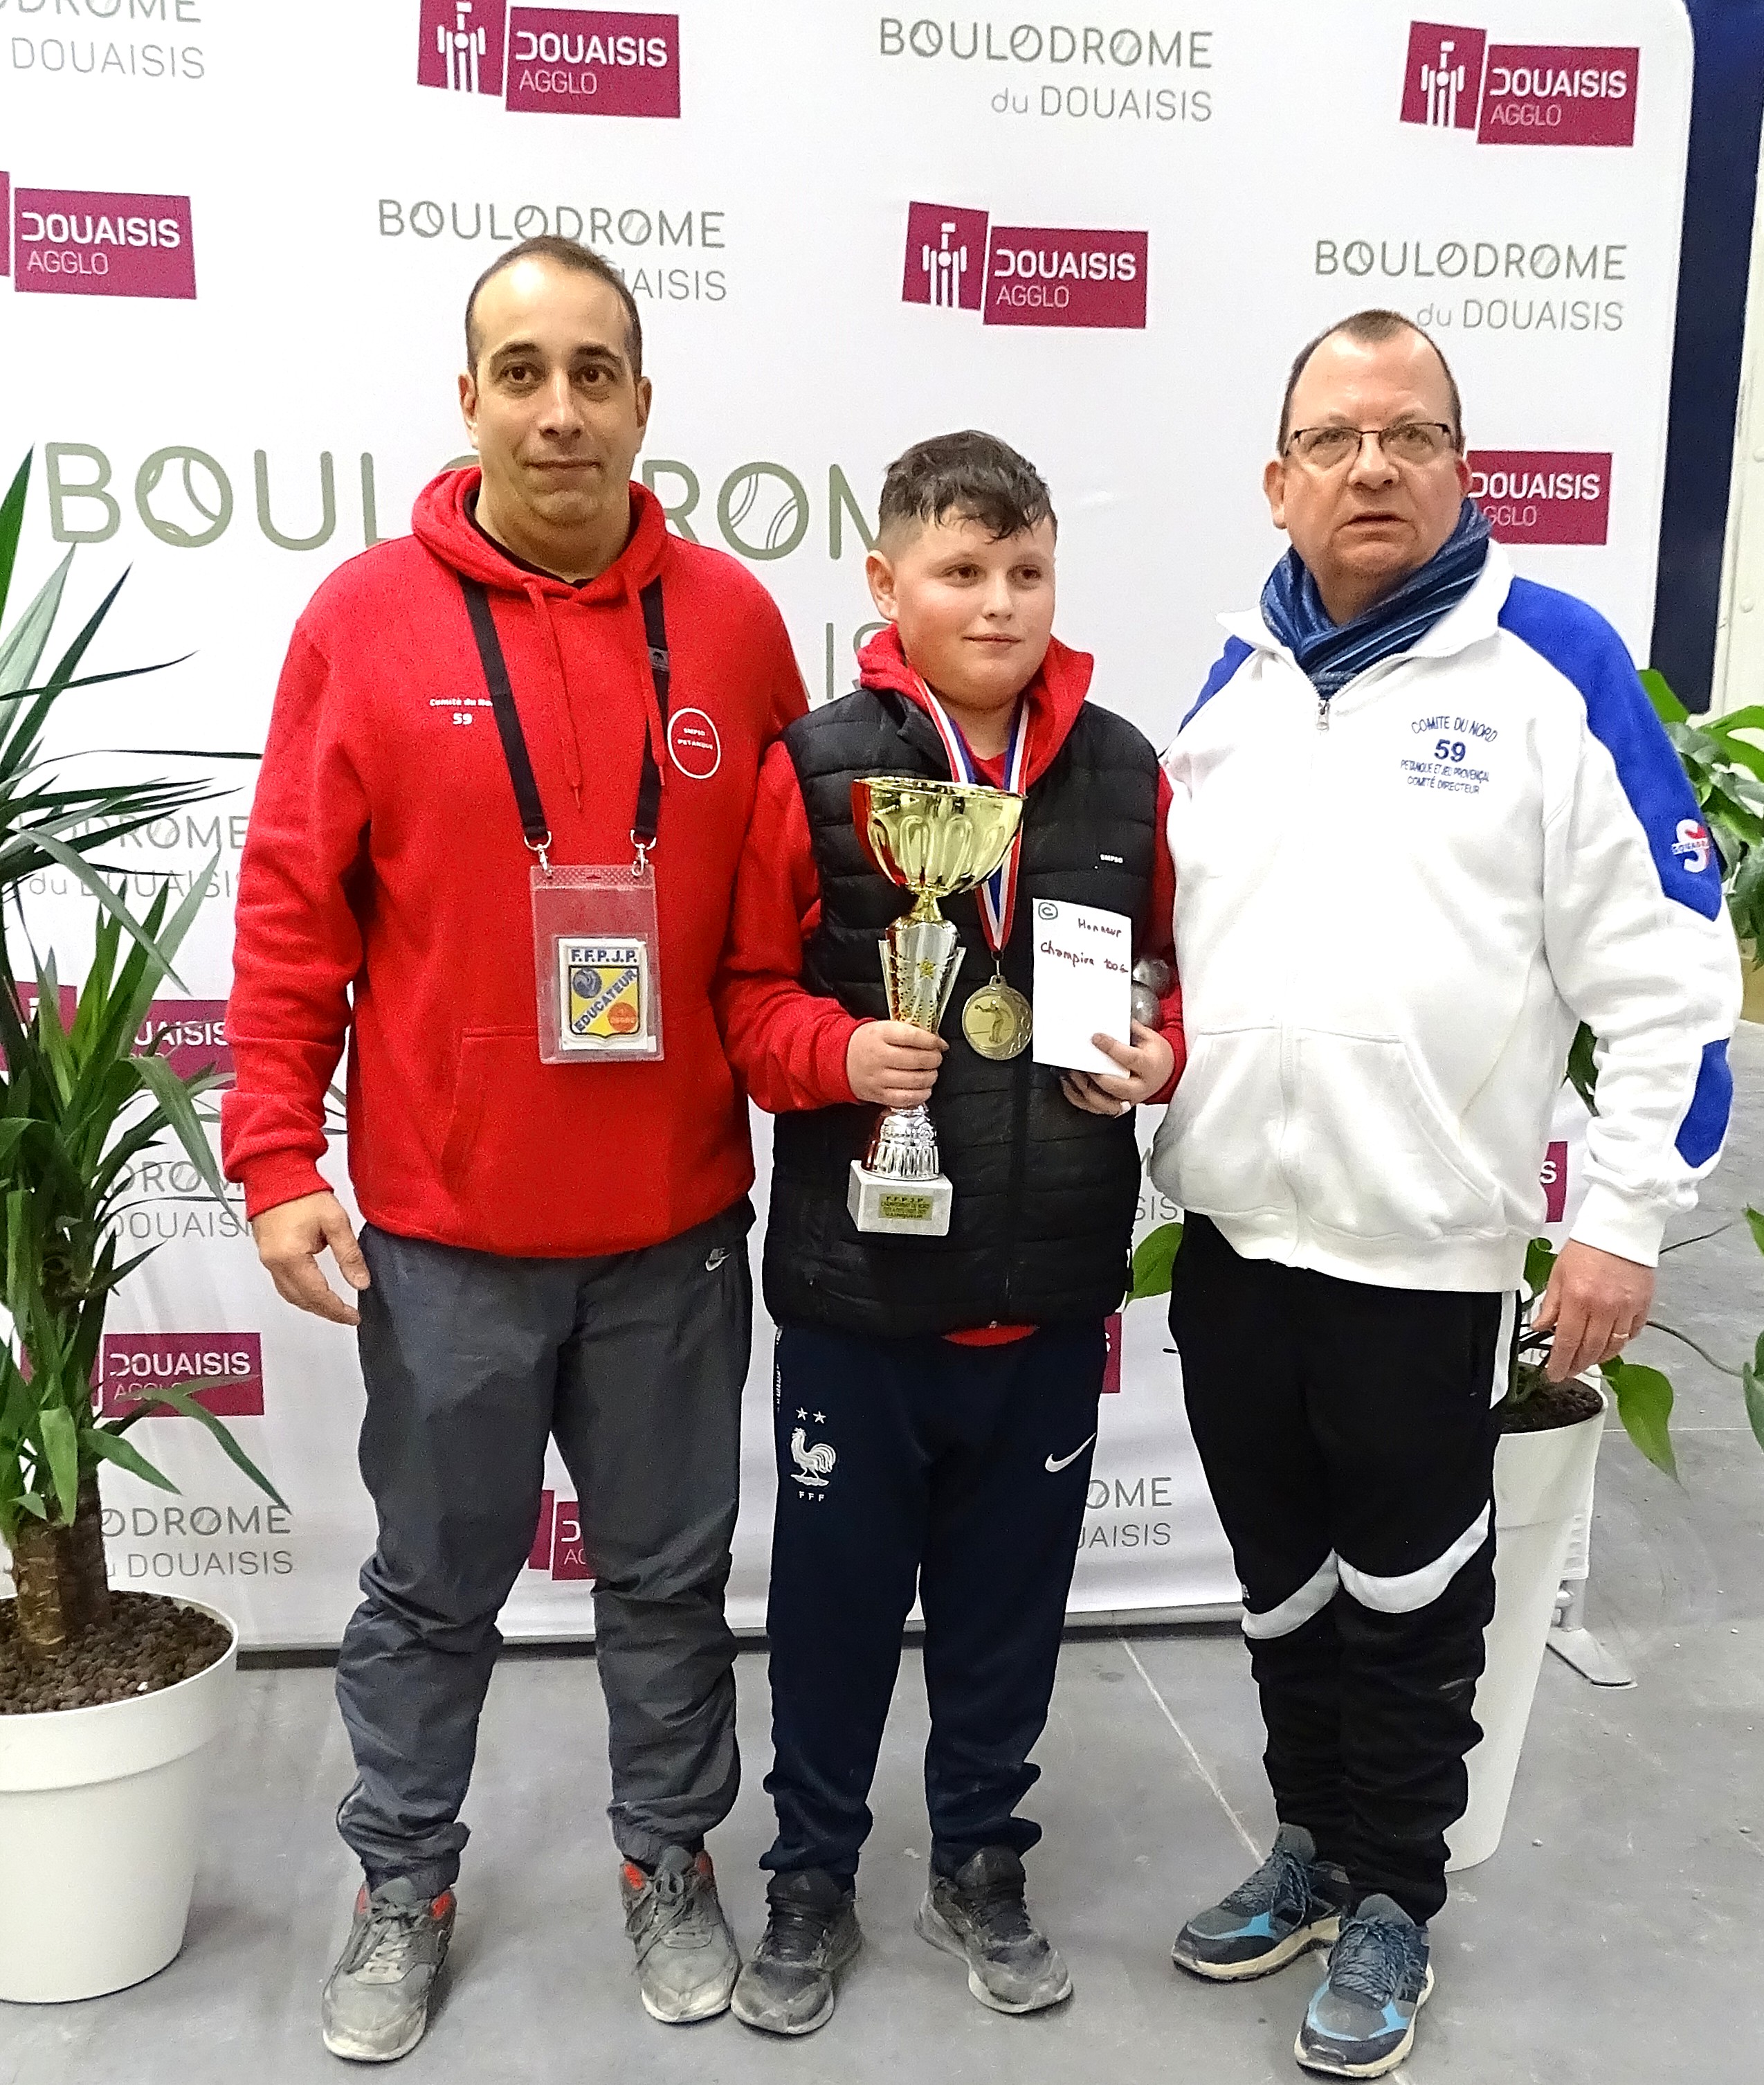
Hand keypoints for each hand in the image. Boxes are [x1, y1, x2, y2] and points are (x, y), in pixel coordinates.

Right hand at [251, 1191, 370, 1326]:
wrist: (276, 1175)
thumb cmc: (303, 1193)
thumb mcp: (336, 1222)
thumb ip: (349, 1255)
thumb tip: (360, 1282)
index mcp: (291, 1257)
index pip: (317, 1295)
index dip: (337, 1310)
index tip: (353, 1317)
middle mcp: (274, 1263)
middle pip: (301, 1300)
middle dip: (325, 1311)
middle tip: (346, 1316)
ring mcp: (267, 1260)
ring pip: (289, 1295)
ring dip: (311, 1304)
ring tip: (333, 1308)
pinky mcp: (267, 1254)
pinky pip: (283, 1283)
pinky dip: (300, 1293)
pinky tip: (314, 1291)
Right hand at [847, 1020, 946, 1107]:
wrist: (840, 1060)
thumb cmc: (865, 1043)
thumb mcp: (882, 1027)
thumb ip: (907, 1031)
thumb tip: (934, 1040)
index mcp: (880, 1035)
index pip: (913, 1037)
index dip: (933, 1041)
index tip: (940, 1044)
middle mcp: (879, 1056)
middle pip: (918, 1060)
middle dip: (935, 1060)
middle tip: (937, 1058)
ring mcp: (879, 1078)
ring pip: (915, 1080)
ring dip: (931, 1077)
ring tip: (931, 1073)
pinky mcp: (879, 1095)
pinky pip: (906, 1099)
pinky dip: (921, 1095)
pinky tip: (924, 1089)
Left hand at [1060, 1021, 1176, 1117]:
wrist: (1164, 1074)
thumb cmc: (1155, 1056)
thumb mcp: (1150, 1038)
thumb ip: (1131, 1029)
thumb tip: (1112, 1018)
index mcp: (1148, 1066)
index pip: (1129, 1058)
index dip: (1111, 1048)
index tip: (1096, 1038)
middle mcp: (1139, 1087)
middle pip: (1113, 1085)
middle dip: (1094, 1073)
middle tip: (1080, 1060)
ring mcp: (1128, 1100)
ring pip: (1102, 1102)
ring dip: (1083, 1087)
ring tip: (1072, 1073)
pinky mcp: (1118, 1107)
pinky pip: (1095, 1108)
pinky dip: (1079, 1098)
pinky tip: (1070, 1086)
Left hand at [1532, 1239, 1654, 1382]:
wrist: (1620, 1229)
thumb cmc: (1587, 1247)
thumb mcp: (1558, 1274)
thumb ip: (1550, 1305)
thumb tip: (1540, 1327)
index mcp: (1578, 1299)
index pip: (1567, 1342)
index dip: (1560, 1363)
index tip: (1554, 1374)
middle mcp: (1604, 1308)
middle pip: (1591, 1350)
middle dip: (1578, 1365)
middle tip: (1570, 1370)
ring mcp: (1626, 1309)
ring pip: (1613, 1347)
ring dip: (1599, 1358)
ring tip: (1587, 1360)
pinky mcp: (1643, 1306)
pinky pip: (1632, 1334)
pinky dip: (1621, 1342)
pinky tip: (1610, 1342)